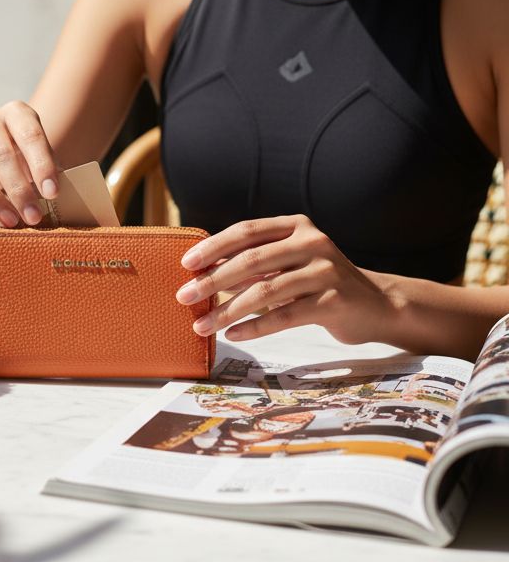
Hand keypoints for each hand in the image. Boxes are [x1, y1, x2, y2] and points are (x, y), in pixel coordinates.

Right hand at [0, 101, 58, 226]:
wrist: (2, 161)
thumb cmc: (28, 161)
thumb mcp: (42, 159)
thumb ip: (48, 172)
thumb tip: (54, 196)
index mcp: (17, 113)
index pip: (30, 135)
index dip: (41, 165)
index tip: (51, 193)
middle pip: (0, 153)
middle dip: (18, 188)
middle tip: (33, 216)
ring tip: (11, 220)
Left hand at [175, 214, 395, 346]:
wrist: (377, 305)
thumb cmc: (321, 284)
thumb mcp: (290, 263)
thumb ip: (256, 263)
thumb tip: (203, 274)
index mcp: (297, 226)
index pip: (247, 231)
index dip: (214, 246)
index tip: (187, 264)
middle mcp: (312, 242)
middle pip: (251, 260)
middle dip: (212, 280)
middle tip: (184, 297)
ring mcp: (325, 270)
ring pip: (265, 290)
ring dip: (227, 311)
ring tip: (203, 326)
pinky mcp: (333, 301)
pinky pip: (284, 315)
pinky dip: (255, 327)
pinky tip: (234, 335)